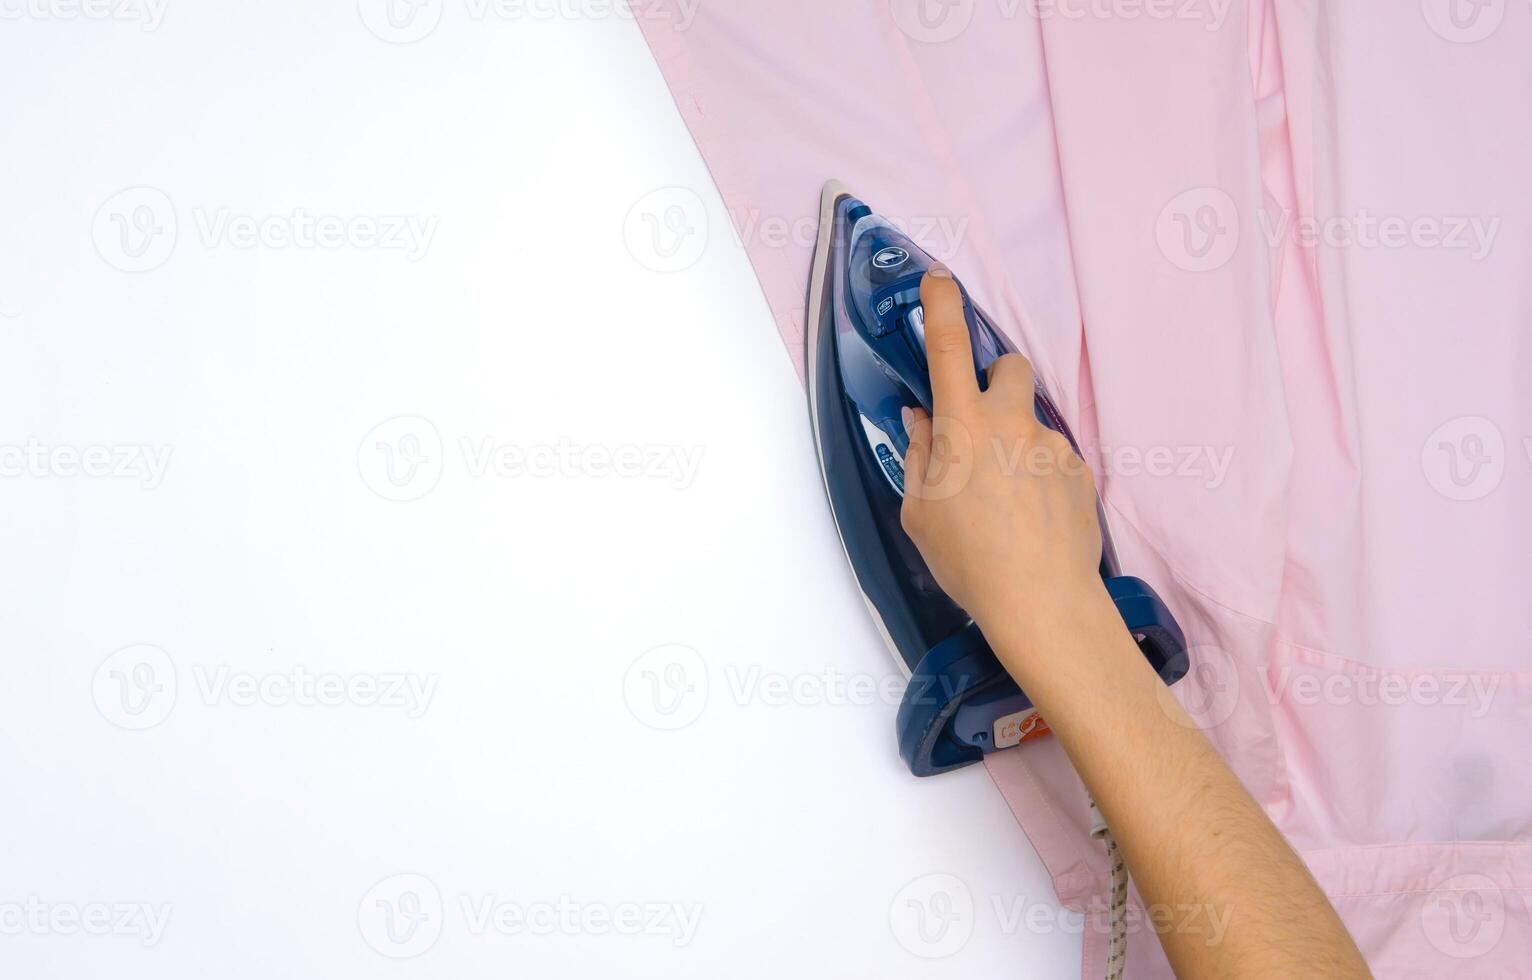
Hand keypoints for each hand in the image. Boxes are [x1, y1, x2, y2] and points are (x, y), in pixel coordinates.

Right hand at [899, 265, 1104, 643]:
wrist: (1043, 600)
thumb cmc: (970, 561)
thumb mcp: (920, 513)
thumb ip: (919, 457)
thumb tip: (921, 424)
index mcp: (962, 426)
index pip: (948, 346)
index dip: (941, 305)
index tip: (937, 281)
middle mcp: (1010, 422)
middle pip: (1008, 366)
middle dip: (993, 381)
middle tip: (979, 421)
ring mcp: (1051, 444)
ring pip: (1029, 421)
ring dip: (1015, 441)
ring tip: (1003, 498)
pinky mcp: (1079, 470)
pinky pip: (1052, 457)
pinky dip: (1038, 476)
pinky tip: (1030, 518)